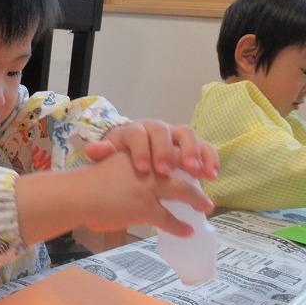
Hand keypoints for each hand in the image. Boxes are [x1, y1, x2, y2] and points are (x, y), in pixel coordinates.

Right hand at [78, 151, 213, 236]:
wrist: (77, 195)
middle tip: (207, 184)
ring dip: (197, 200)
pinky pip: (168, 218)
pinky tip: (187, 231)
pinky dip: (179, 226)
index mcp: (141, 152)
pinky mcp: (143, 207)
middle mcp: (148, 166)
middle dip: (199, 173)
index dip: (191, 156)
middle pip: (183, 166)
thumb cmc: (91, 182)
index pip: (173, 148)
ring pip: (182, 190)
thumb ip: (131, 166)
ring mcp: (147, 186)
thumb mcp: (115, 164)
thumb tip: (146, 174)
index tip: (201, 168)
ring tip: (206, 208)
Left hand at [84, 121, 217, 179]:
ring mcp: (176, 136)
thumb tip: (93, 150)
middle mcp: (157, 129)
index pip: (137, 134)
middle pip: (163, 131)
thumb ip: (103, 152)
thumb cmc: (122, 158)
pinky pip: (204, 146)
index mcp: (135, 131)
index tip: (142, 169)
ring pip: (187, 135)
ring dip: (193, 153)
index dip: (141, 149)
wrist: (135, 157)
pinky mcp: (192, 146)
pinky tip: (212, 175)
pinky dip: (210, 158)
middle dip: (166, 151)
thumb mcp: (110, 156)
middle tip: (166, 171)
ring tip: (196, 173)